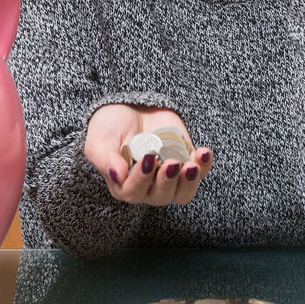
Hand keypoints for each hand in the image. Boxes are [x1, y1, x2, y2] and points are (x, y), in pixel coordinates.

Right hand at [84, 103, 212, 205]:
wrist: (132, 106)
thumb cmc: (111, 126)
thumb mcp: (100, 140)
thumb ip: (105, 159)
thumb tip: (117, 176)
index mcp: (123, 185)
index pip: (134, 193)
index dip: (142, 180)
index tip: (147, 159)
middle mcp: (148, 186)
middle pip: (161, 197)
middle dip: (167, 182)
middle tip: (170, 163)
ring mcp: (169, 176)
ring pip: (183, 193)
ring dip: (189, 182)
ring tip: (191, 165)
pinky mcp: (186, 161)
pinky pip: (200, 172)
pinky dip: (204, 165)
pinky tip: (203, 152)